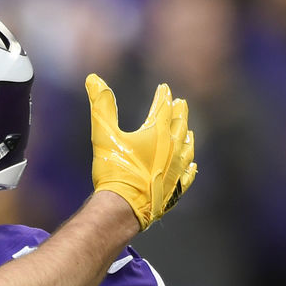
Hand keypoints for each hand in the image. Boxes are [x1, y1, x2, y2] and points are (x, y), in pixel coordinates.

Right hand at [86, 74, 196, 229]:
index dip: (162, 97)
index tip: (164, 88)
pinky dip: (190, 167)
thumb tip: (93, 78)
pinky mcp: (176, 188)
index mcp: (158, 133)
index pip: (163, 109)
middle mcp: (173, 148)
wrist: (124, 207)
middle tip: (180, 104)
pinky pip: (188, 175)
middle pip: (179, 125)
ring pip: (187, 148)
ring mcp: (177, 170)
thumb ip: (101, 106)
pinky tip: (192, 166)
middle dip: (178, 113)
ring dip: (187, 136)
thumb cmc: (114, 170)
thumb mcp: (104, 134)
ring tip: (188, 130)